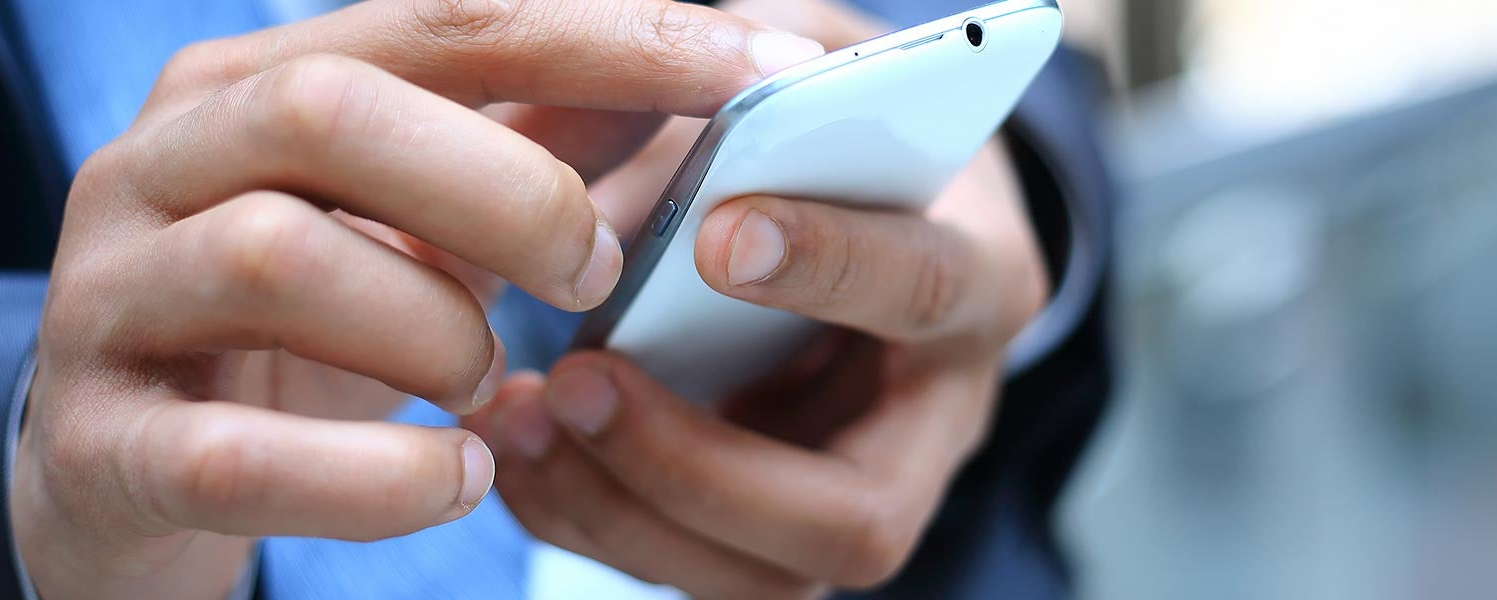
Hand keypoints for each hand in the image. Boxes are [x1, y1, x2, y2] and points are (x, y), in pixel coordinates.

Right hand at [13, 1, 824, 597]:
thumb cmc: (296, 330)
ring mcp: (108, 301)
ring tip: (493, 384)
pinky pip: (231, 455)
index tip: (755, 74)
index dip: (607, 36)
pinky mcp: (100, 446)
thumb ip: (523, 144)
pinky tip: (458, 478)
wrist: (118, 478)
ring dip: (434, 329)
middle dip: (507, 191)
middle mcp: (157, 165)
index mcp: (248, 86)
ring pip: (274, 258)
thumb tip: (692, 72)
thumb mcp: (404, 221)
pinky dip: (374, 477)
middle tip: (598, 274)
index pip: (440, 16)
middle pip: (333, 111)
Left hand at [475, 1, 1050, 596]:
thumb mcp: (825, 73)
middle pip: (856, 518)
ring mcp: (862, 492)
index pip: (927, 291)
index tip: (717, 237)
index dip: (832, 267)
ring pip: (764, 579)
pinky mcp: (781, 533)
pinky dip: (585, 518)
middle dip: (699, 466)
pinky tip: (517, 446)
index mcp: (979, 277)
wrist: (863, 213)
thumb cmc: (842, 133)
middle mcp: (939, 418)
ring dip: (621, 510)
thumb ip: (767, 82)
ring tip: (518, 416)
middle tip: (579, 379)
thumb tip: (676, 96)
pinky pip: (689, 571)